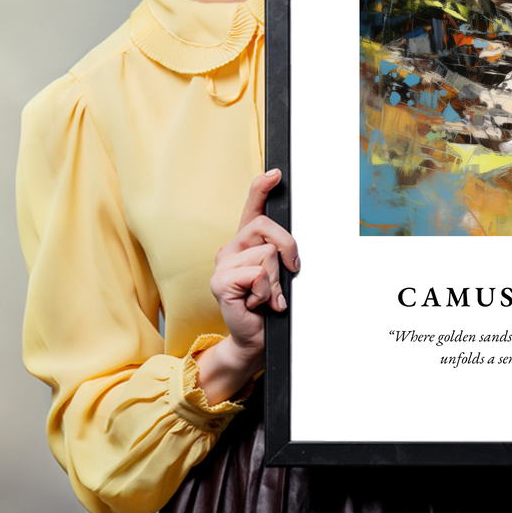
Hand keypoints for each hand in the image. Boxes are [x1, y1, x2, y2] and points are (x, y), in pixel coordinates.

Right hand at [195, 169, 299, 403]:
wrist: (255, 338)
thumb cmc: (269, 305)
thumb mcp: (280, 274)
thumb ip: (281, 254)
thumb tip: (291, 246)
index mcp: (246, 242)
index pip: (252, 207)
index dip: (262, 187)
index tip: (276, 173)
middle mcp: (231, 248)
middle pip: (267, 227)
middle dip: (288, 249)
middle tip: (289, 273)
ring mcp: (222, 264)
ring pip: (267, 254)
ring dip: (276, 281)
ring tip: (267, 296)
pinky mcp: (220, 282)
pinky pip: (257, 274)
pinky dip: (266, 292)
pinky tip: (257, 304)